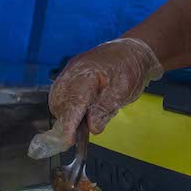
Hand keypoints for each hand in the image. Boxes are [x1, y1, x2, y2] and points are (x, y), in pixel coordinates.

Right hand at [46, 38, 162, 146]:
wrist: (132, 50)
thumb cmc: (131, 68)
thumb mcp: (124, 90)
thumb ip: (106, 107)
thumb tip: (92, 127)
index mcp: (88, 73)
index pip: (73, 102)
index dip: (68, 123)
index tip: (67, 140)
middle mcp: (74, 71)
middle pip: (60, 102)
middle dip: (66, 120)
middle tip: (77, 135)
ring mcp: (70, 73)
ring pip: (58, 100)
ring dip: (66, 115)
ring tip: (81, 123)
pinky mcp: (71, 77)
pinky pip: (62, 95)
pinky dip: (68, 108)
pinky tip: (81, 113)